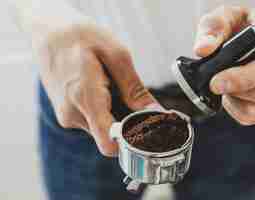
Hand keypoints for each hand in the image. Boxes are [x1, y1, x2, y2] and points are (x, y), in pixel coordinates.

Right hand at [36, 23, 156, 155]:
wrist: (48, 31)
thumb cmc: (79, 36)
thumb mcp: (116, 54)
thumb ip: (134, 88)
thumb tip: (154, 111)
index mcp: (85, 99)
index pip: (110, 144)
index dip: (132, 142)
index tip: (147, 128)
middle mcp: (72, 114)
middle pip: (110, 137)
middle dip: (128, 124)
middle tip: (135, 100)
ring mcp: (67, 116)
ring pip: (102, 130)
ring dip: (116, 115)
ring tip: (114, 87)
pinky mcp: (67, 114)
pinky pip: (93, 121)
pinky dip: (105, 110)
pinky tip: (105, 89)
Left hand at [194, 6, 254, 124]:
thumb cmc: (251, 23)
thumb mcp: (229, 14)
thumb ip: (214, 27)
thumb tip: (202, 50)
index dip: (245, 78)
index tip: (216, 82)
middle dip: (234, 90)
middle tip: (216, 81)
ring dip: (236, 100)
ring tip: (228, 83)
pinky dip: (239, 109)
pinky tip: (235, 94)